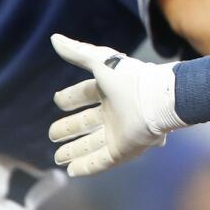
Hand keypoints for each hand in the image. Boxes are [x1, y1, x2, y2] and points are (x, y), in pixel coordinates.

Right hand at [48, 34, 183, 176]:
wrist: (157, 99)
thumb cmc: (130, 78)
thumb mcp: (101, 61)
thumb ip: (77, 52)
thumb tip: (54, 38)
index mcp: (109, 90)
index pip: (86, 94)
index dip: (71, 98)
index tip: (57, 101)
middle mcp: (113, 113)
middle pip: (86, 123)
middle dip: (69, 129)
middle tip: (52, 134)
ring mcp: (118, 133)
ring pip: (92, 144)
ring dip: (75, 151)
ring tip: (58, 157)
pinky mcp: (123, 150)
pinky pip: (101, 161)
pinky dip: (86, 166)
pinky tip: (71, 171)